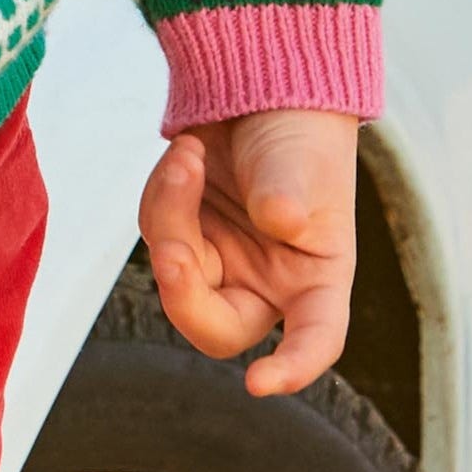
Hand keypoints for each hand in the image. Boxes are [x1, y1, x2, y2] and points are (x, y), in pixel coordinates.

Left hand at [139, 107, 357, 395]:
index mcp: (314, 280)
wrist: (264, 87)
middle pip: (216, 325)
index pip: (313, 338)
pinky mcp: (185, 230)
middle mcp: (265, 281)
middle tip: (173, 254)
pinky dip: (164, 191)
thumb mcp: (304, 164)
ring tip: (191, 154)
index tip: (258, 384)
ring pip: (176, 270)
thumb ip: (291, 198)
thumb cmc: (301, 133)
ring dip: (172, 211)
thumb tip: (277, 221)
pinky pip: (157, 229)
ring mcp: (219, 257)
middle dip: (186, 295)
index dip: (292, 369)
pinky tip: (187, 152)